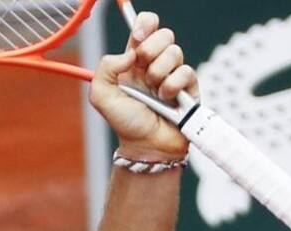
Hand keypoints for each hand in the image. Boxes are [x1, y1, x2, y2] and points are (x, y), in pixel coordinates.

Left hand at [89, 13, 198, 160]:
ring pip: (175, 51)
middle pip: (164, 34)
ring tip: (154, 92)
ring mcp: (174, 74)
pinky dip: (173, 85)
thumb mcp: (101, 95)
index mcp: (134, 60)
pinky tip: (166, 98)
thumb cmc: (125, 123)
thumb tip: (130, 53)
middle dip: (151, 48)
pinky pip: (186, 71)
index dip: (145, 24)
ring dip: (160, 72)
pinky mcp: (189, 86)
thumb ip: (105, 68)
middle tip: (142, 68)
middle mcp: (155, 64)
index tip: (137, 38)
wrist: (146, 146)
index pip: (146, 27)